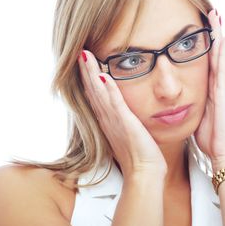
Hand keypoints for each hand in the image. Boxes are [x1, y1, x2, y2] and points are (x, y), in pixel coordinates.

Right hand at [78, 49, 167, 176]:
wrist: (144, 174)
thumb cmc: (140, 156)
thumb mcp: (129, 134)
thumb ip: (124, 120)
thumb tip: (123, 111)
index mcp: (107, 120)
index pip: (95, 94)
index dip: (88, 77)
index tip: (84, 60)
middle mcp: (107, 119)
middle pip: (92, 90)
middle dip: (86, 70)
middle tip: (80, 51)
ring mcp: (115, 121)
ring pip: (99, 93)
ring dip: (92, 74)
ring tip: (85, 56)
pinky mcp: (126, 124)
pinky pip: (116, 104)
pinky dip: (110, 91)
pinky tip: (105, 76)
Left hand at [194, 9, 224, 166]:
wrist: (224, 152)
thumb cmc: (211, 137)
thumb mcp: (197, 115)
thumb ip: (192, 102)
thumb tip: (178, 97)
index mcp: (211, 89)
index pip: (206, 61)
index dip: (204, 44)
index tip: (199, 27)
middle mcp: (219, 84)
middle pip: (214, 52)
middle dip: (213, 33)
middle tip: (210, 12)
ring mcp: (224, 86)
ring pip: (220, 54)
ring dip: (218, 35)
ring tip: (216, 16)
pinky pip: (222, 67)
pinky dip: (222, 51)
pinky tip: (222, 37)